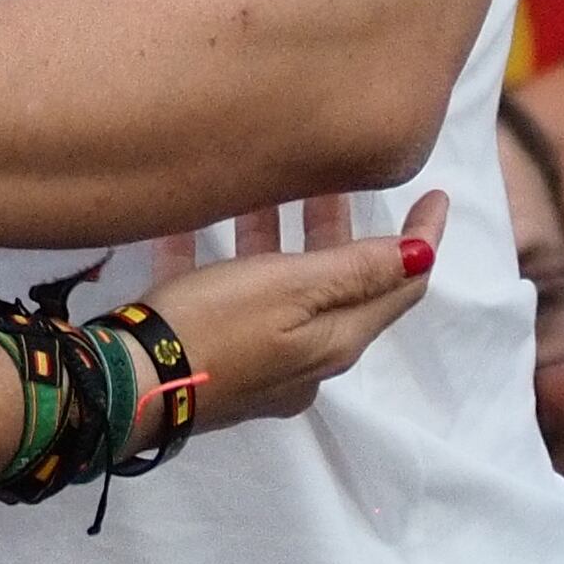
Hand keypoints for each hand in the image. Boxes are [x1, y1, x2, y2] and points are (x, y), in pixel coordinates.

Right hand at [135, 190, 450, 431]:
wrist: (130, 390)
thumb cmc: (217, 327)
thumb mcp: (291, 288)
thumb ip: (356, 271)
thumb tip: (424, 257)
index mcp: (337, 338)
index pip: (402, 285)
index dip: (422, 239)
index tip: (434, 194)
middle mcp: (308, 356)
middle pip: (341, 284)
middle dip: (339, 226)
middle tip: (331, 173)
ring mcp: (260, 360)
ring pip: (282, 287)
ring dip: (279, 237)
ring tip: (260, 186)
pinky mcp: (215, 357)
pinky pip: (226, 299)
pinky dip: (220, 261)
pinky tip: (187, 226)